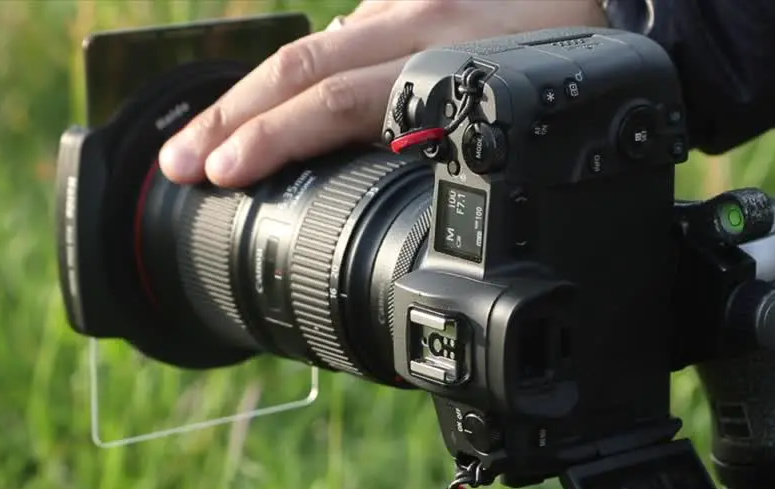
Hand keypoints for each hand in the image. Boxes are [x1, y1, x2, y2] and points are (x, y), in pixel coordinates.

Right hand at [159, 0, 608, 187]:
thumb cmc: (595, 60)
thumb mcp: (543, 116)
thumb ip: (477, 143)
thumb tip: (410, 184)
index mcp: (449, 65)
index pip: (333, 100)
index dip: (268, 138)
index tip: (219, 176)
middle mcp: (423, 26)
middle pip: (303, 70)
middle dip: (231, 119)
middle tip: (179, 163)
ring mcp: (419, 4)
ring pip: (320, 47)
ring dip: (259, 95)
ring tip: (210, 138)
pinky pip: (355, 30)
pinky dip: (312, 71)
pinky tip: (282, 102)